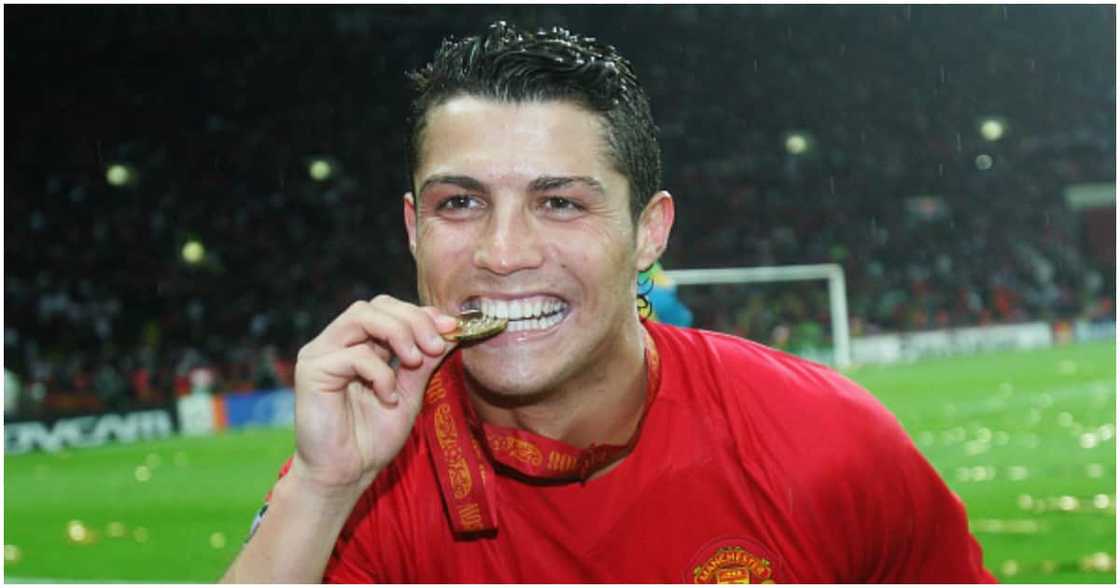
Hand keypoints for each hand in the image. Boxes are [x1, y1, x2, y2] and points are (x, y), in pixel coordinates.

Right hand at [288, 295, 458, 495]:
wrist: (346, 475)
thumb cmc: (372, 438)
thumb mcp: (409, 394)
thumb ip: (424, 362)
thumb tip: (451, 331)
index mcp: (359, 344)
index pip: (390, 310)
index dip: (421, 313)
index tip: (452, 327)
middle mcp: (337, 342)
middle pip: (377, 305)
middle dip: (413, 320)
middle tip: (436, 346)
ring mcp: (321, 352)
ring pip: (362, 316)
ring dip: (398, 334)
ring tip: (415, 361)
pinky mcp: (311, 369)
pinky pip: (354, 354)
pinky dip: (380, 373)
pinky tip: (387, 398)